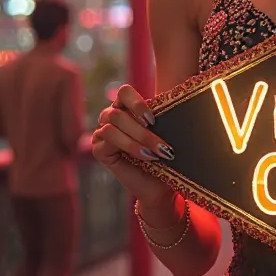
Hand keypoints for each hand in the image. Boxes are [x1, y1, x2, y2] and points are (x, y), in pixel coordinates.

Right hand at [92, 84, 175, 208]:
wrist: (160, 184)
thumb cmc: (164, 155)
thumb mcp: (164, 131)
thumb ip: (161, 115)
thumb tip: (176, 103)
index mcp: (127, 107)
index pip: (124, 92)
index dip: (137, 103)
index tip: (153, 120)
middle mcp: (111, 117)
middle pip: (118, 112)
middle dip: (143, 131)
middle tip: (163, 145)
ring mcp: (102, 133)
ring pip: (112, 125)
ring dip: (138, 139)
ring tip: (156, 153)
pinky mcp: (99, 150)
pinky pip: (108, 140)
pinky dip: (130, 147)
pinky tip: (145, 157)